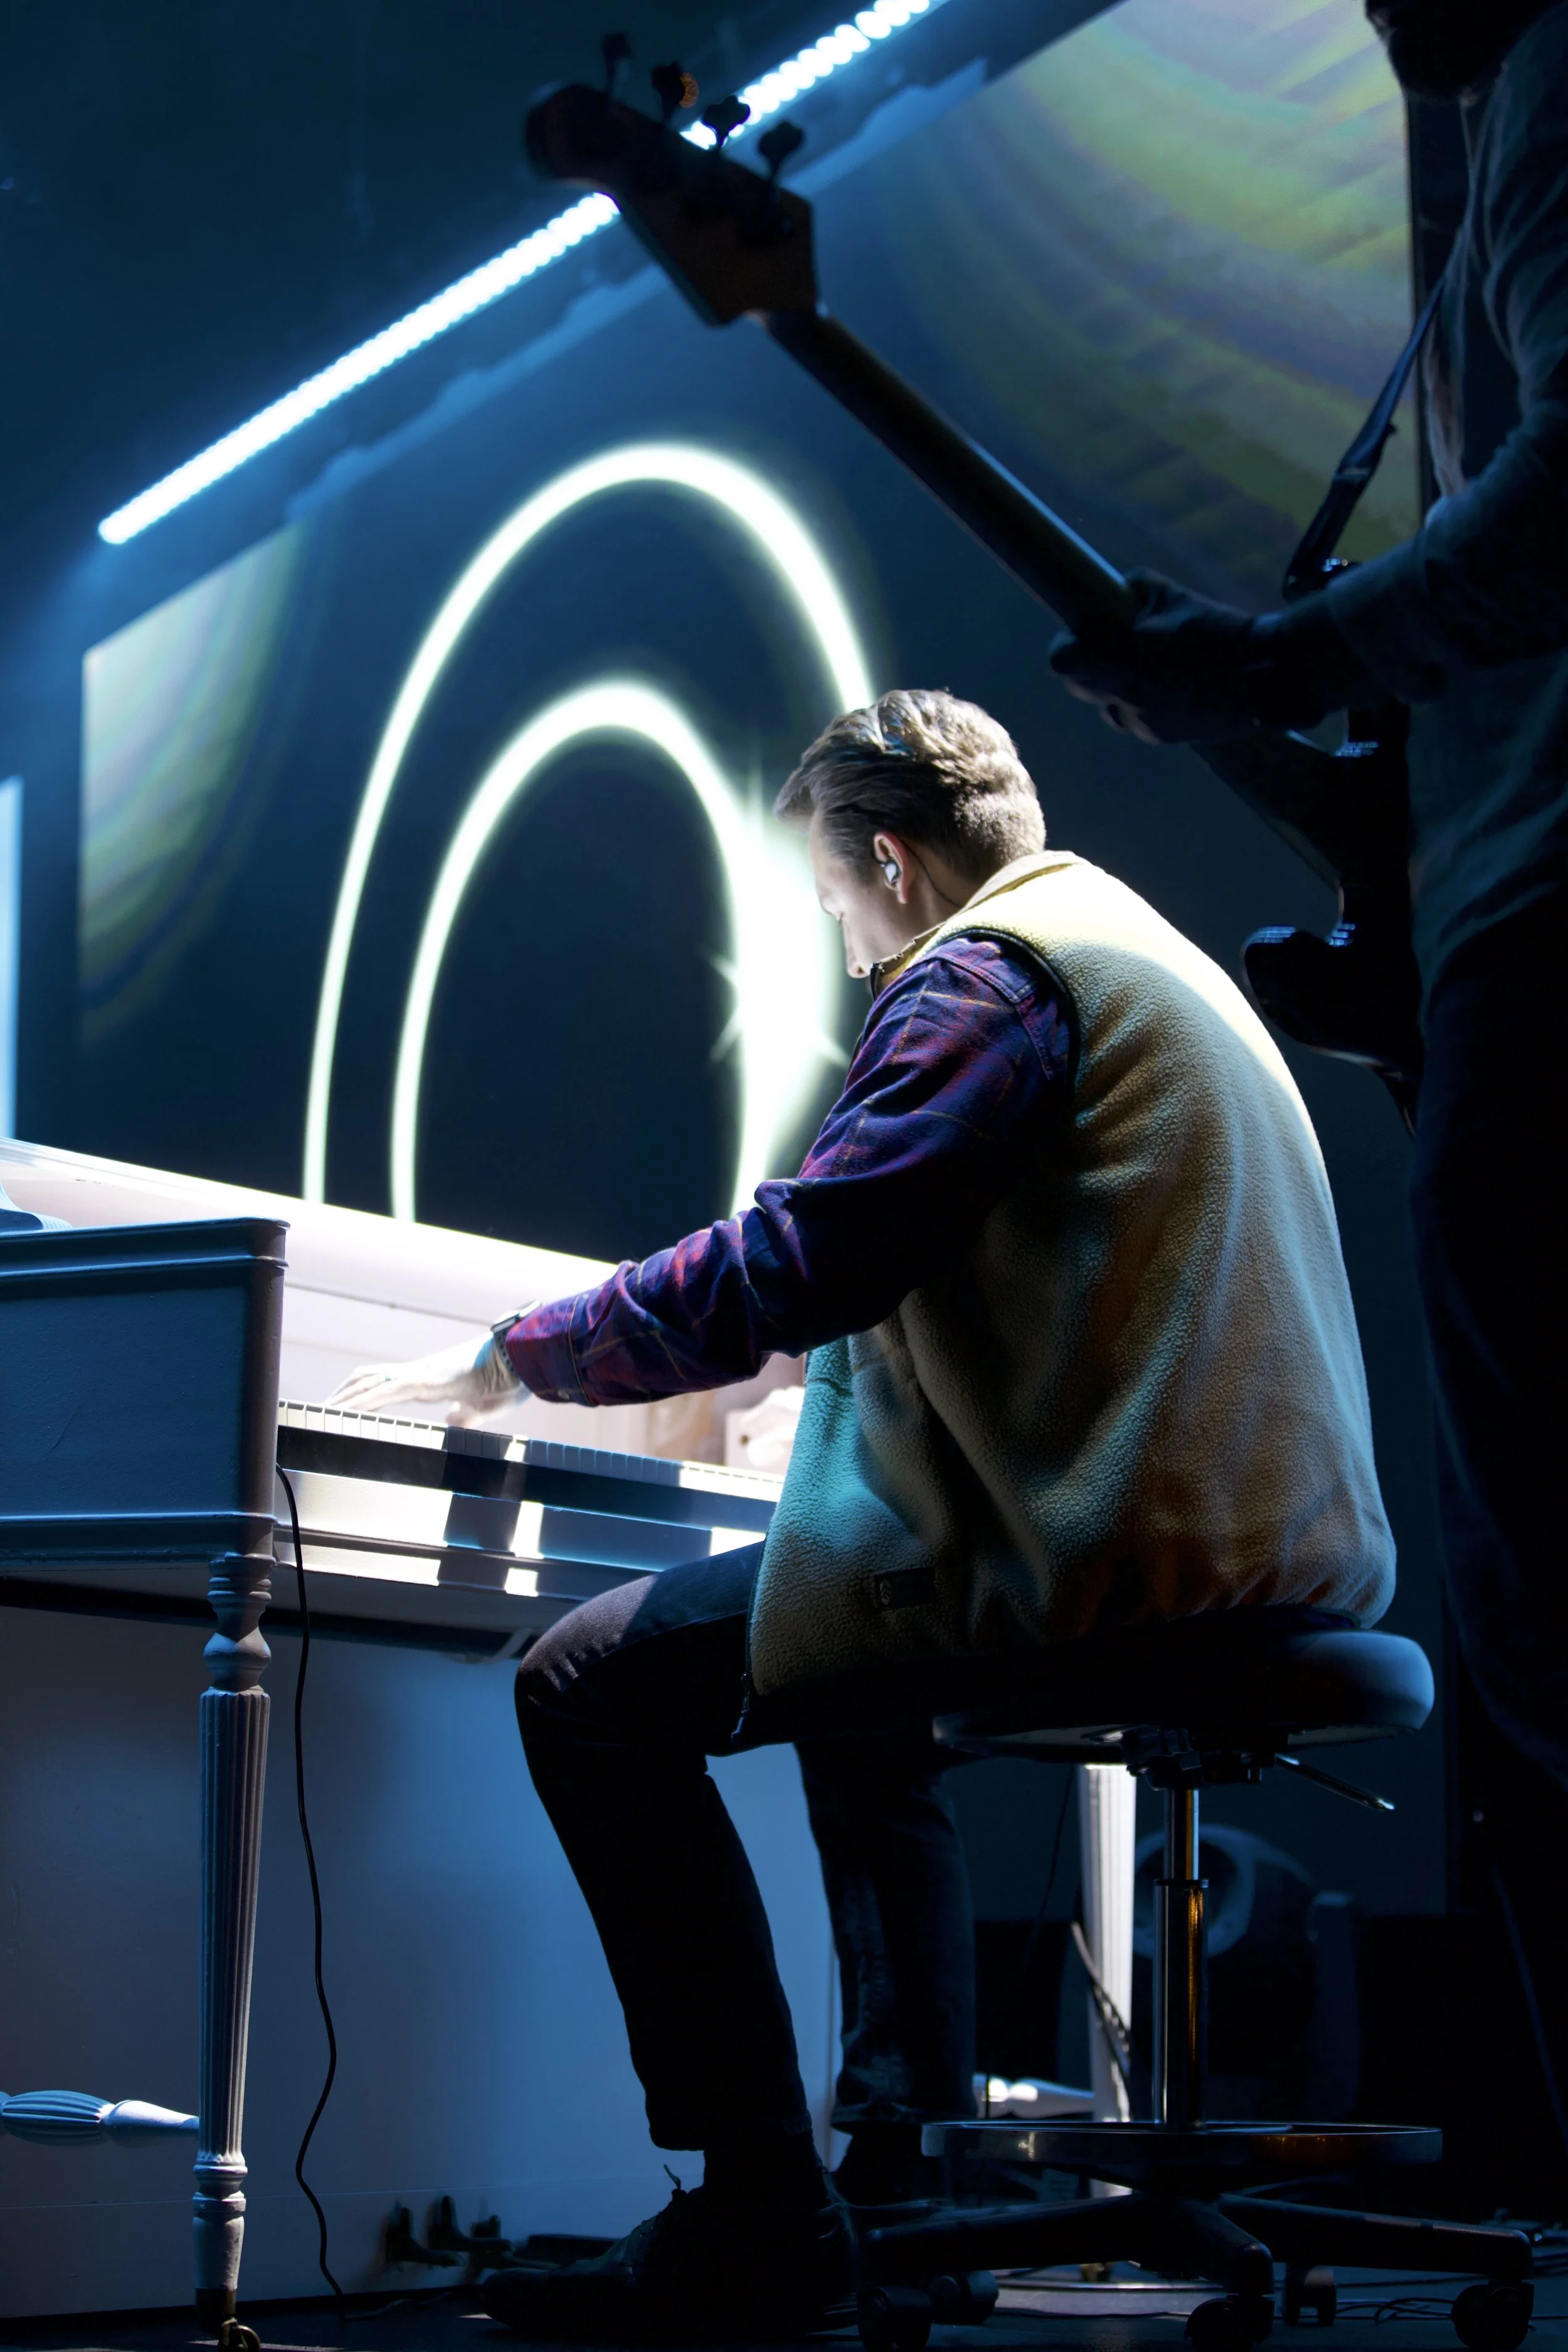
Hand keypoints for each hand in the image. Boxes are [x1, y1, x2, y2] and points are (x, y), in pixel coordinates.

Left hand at [325, 1330, 525, 1421]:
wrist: (521, 1362)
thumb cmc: (509, 1381)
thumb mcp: (484, 1406)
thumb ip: (466, 1415)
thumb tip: (452, 1421)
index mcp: (431, 1378)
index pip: (388, 1383)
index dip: (364, 1393)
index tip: (345, 1405)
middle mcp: (420, 1372)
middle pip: (369, 1378)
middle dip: (343, 1393)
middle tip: (321, 1408)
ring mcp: (421, 1373)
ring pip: (371, 1382)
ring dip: (344, 1397)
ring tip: (322, 1410)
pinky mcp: (426, 1379)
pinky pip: (386, 1390)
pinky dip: (361, 1401)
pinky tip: (345, 1409)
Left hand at [1049, 570, 1377, 743]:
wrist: (1267, 676)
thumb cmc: (1219, 631)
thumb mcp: (1174, 595)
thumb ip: (1139, 589)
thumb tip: (1124, 588)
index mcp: (1120, 663)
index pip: (1062, 663)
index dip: (1066, 646)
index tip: (1079, 633)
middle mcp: (1126, 700)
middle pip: (1080, 688)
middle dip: (1090, 666)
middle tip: (1112, 645)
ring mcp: (1145, 723)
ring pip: (1111, 708)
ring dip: (1119, 689)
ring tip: (1149, 667)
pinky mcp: (1166, 737)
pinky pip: (1140, 721)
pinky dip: (1147, 705)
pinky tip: (1173, 686)